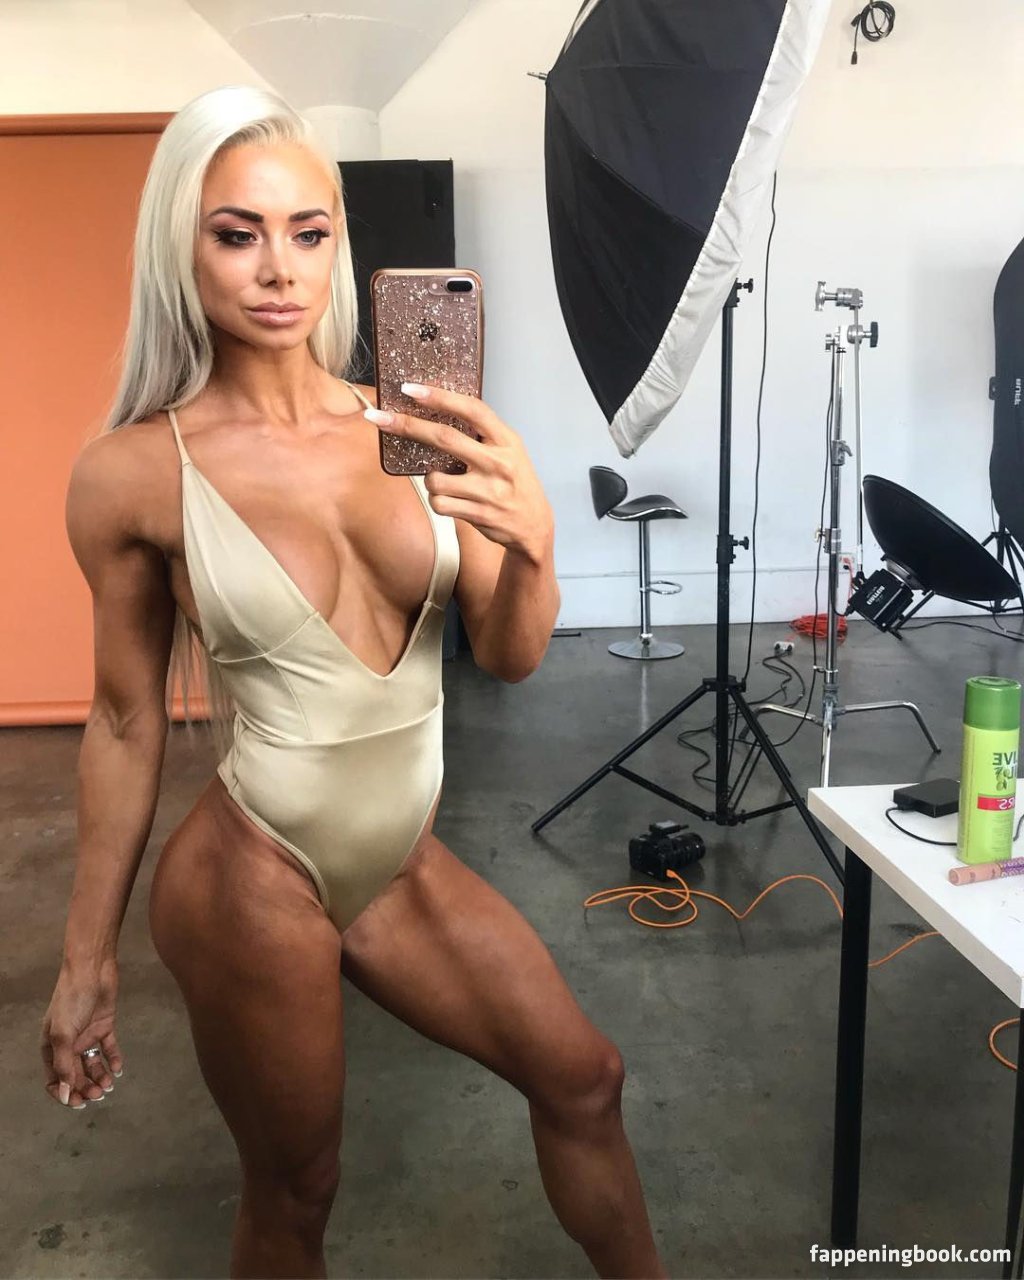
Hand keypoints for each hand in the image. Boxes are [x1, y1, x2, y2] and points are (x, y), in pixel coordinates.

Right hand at [40, 956, 123, 1108]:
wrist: (92, 969)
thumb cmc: (71, 1000)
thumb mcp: (62, 1034)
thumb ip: (64, 1064)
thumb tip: (62, 1093)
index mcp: (51, 1047)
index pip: (54, 1079)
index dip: (64, 1092)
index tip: (78, 1102)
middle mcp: (68, 1044)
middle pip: (76, 1074)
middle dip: (85, 1087)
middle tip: (99, 1094)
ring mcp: (87, 1035)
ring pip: (93, 1064)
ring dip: (100, 1076)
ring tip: (109, 1084)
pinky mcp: (104, 1026)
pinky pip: (109, 1048)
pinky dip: (113, 1059)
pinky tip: (118, 1069)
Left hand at [364, 383, 553, 560]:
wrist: (533, 524)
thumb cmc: (514, 480)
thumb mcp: (508, 449)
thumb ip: (481, 432)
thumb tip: (436, 409)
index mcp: (506, 440)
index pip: (471, 410)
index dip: (439, 397)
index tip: (410, 389)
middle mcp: (498, 463)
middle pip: (444, 439)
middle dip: (407, 425)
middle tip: (378, 418)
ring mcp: (488, 490)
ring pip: (435, 479)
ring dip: (431, 480)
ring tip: (448, 482)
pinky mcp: (478, 513)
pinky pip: (439, 504)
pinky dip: (438, 501)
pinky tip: (454, 501)